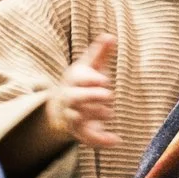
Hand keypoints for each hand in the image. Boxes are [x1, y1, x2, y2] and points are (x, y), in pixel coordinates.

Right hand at [44, 33, 119, 148]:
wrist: (61, 106)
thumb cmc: (81, 82)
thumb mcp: (89, 66)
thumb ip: (100, 53)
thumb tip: (110, 36)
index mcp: (73, 80)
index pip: (79, 79)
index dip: (91, 79)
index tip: (104, 79)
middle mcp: (71, 99)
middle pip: (76, 99)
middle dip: (90, 96)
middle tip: (108, 95)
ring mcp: (74, 116)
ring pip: (80, 118)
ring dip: (95, 115)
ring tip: (110, 113)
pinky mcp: (80, 132)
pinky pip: (88, 138)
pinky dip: (100, 141)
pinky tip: (116, 141)